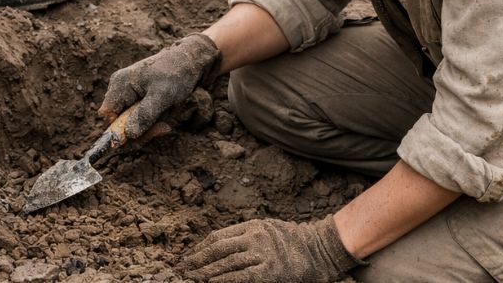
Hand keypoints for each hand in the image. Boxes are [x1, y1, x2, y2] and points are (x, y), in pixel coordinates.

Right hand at [98, 33, 219, 140]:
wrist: (190, 61)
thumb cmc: (177, 73)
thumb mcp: (163, 95)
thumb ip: (145, 114)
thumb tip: (129, 135)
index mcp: (120, 85)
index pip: (106, 117)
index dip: (119, 132)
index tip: (141, 136)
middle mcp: (118, 90)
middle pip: (116, 124)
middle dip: (139, 132)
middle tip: (162, 128)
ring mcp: (126, 96)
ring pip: (128, 126)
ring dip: (147, 129)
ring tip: (165, 122)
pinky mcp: (136, 101)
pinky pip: (137, 121)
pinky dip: (150, 124)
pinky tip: (163, 118)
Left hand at [182, 216, 361, 282]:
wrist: (321, 250)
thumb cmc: (295, 243)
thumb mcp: (269, 230)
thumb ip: (248, 237)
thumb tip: (220, 249)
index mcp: (253, 225)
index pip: (218, 236)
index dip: (200, 247)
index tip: (188, 256)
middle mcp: (255, 237)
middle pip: (218, 248)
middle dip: (196, 260)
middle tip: (181, 268)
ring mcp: (262, 254)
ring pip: (226, 262)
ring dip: (205, 271)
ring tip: (191, 277)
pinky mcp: (268, 272)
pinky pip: (240, 277)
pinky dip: (223, 279)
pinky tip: (210, 282)